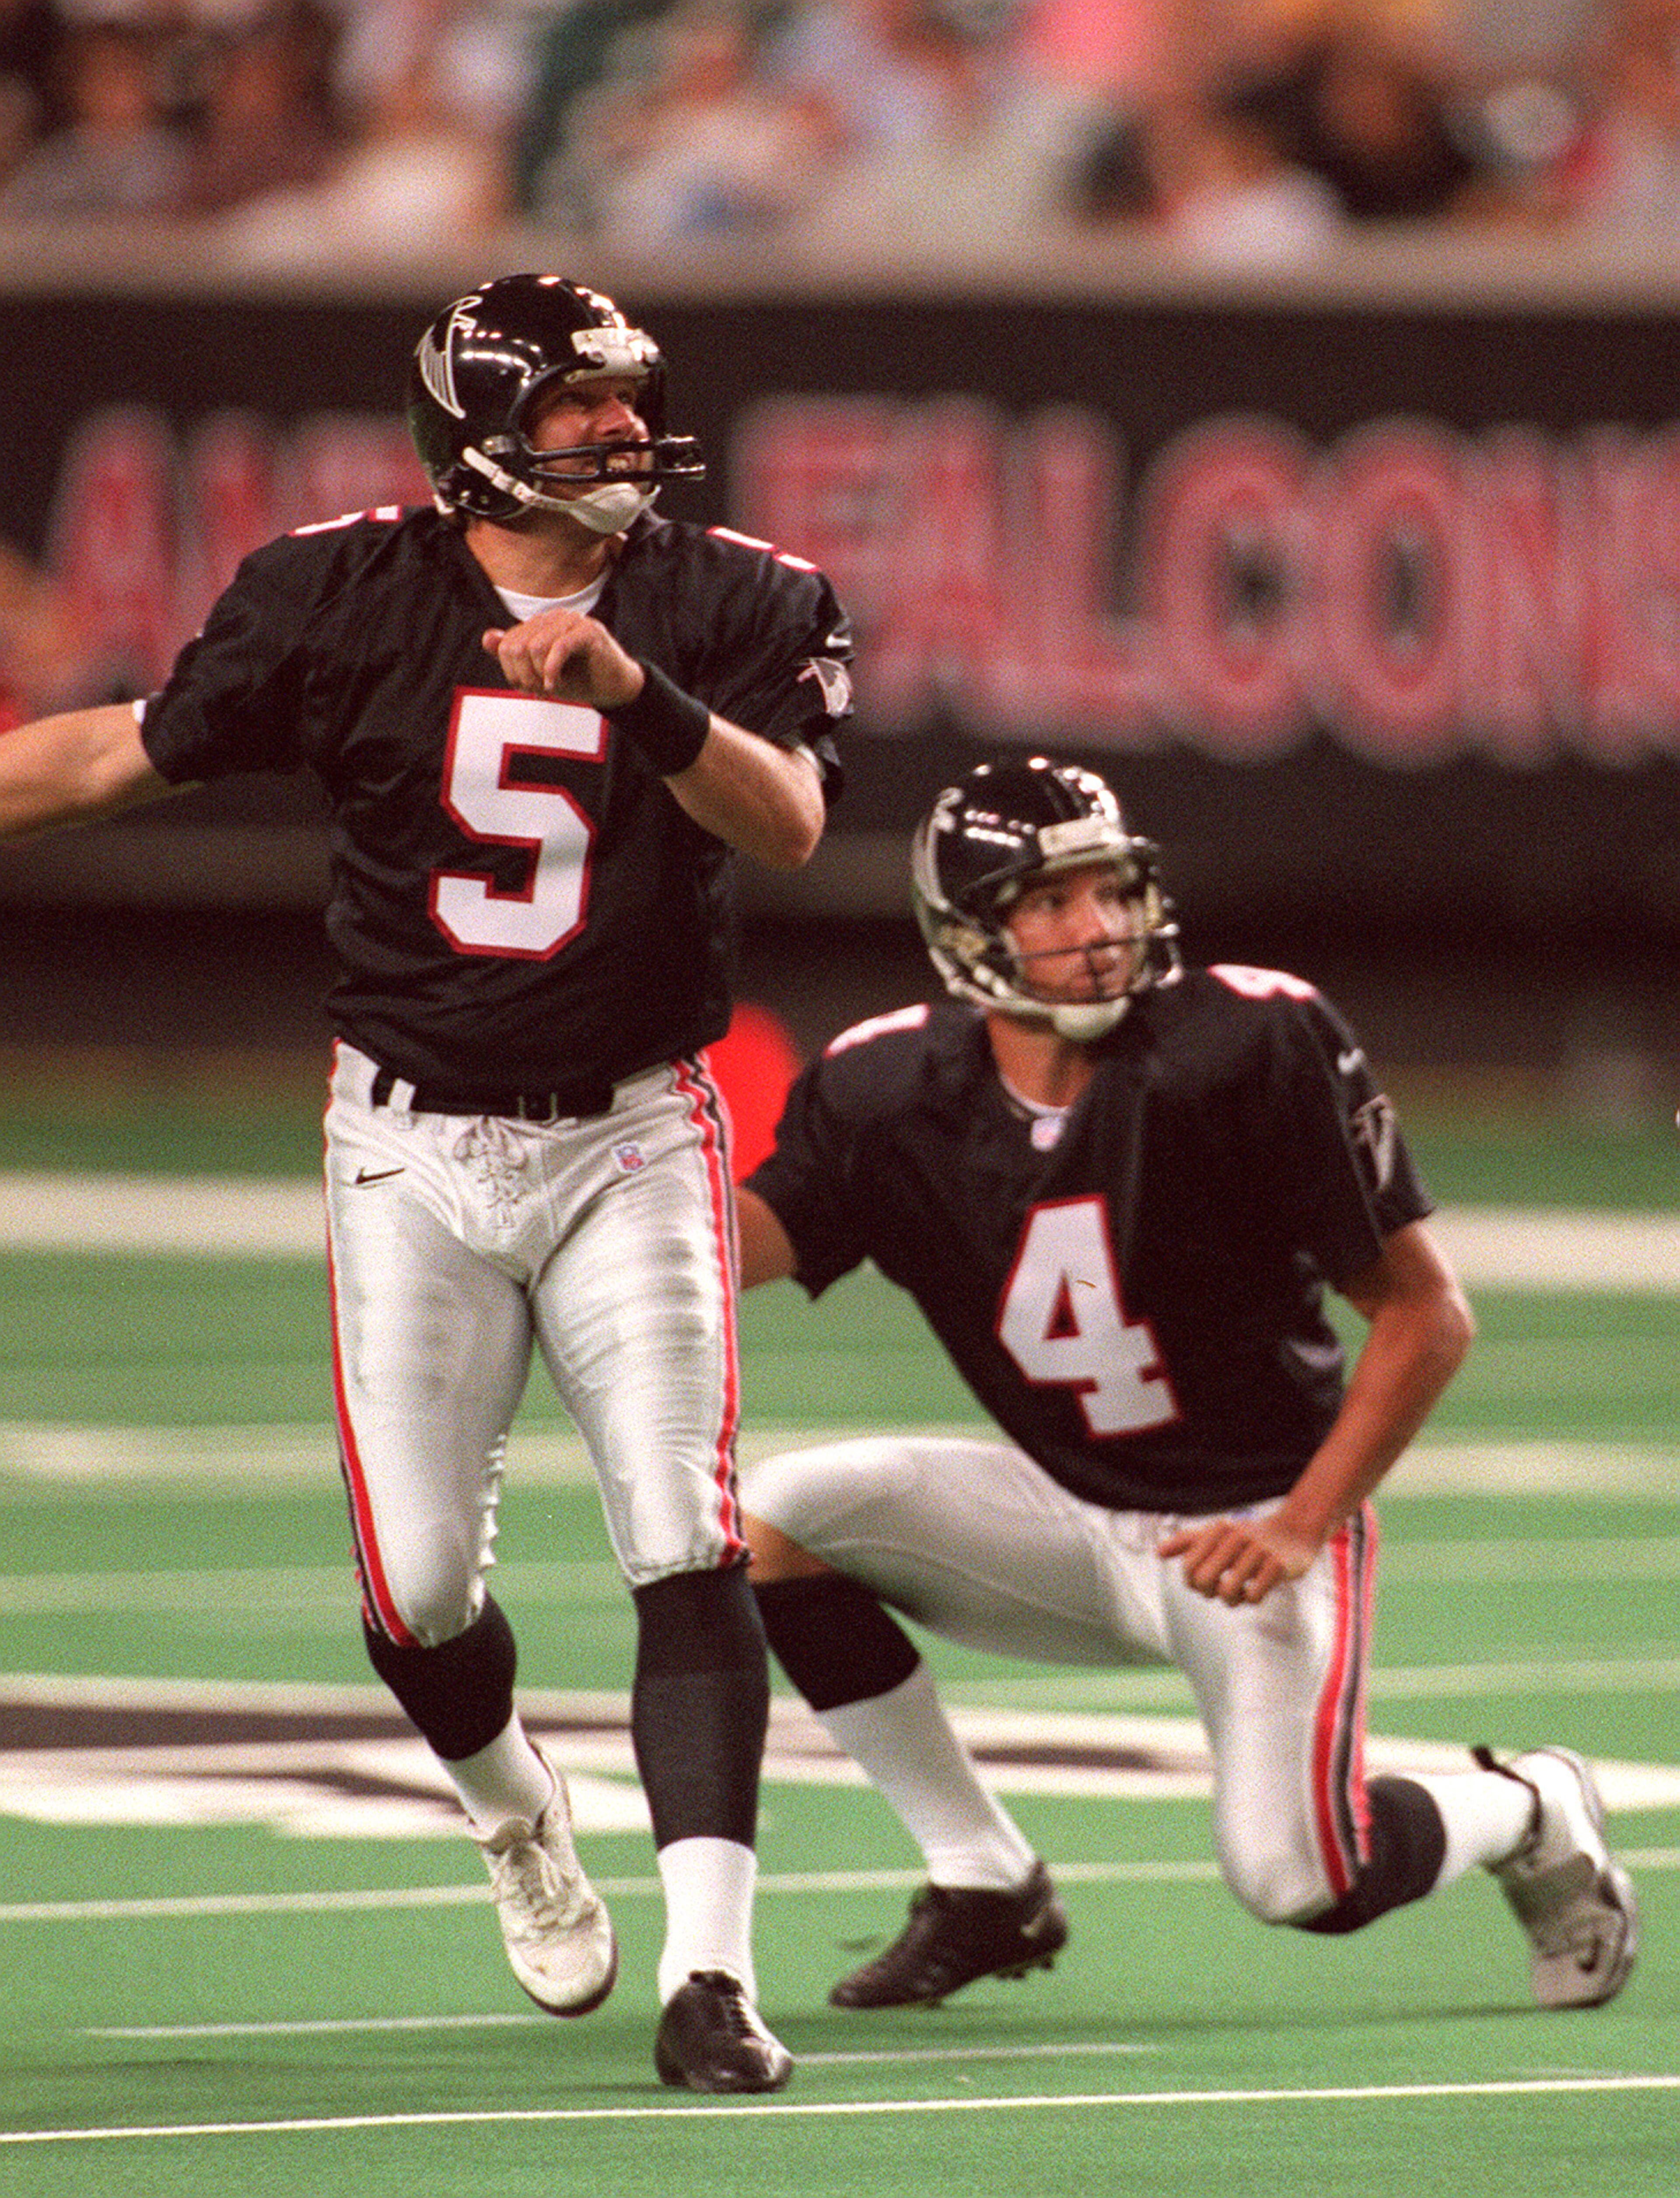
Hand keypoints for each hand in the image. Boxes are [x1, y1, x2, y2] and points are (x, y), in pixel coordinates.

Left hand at [482, 608, 644, 707]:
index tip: (528, 688)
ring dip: (539, 676)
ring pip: (534, 647)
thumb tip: (488, 637)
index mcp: (542, 623)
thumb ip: (514, 655)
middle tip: (538, 691)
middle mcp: (555, 617)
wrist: (616, 688)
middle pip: (516, 646)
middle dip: (523, 675)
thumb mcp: (540, 671)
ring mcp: (573, 621)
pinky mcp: (589, 632)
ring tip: (551, 688)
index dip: (512, 671)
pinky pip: (559, 648)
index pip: (508, 643)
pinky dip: (553, 671)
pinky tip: (557, 686)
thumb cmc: (579, 678)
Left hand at [1157, 1512, 1318, 1605]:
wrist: (1294, 1531)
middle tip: (1218, 1589)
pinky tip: (1254, 1591)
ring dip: (1230, 1600)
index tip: (1201, 1581)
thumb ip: (1187, 1542)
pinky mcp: (1278, 1566)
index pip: (1188, 1566)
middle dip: (1207, 1592)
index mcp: (1218, 1530)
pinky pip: (1254, 1596)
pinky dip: (1251, 1599)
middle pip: (1204, 1580)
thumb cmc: (1249, 1537)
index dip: (1191, 1581)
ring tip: (1236, 1593)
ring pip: (1228, 1591)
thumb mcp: (1217, 1534)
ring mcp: (1259, 1551)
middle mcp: (1236, 1537)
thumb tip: (1157, 1553)